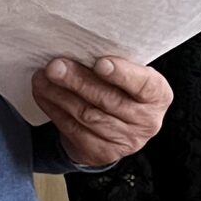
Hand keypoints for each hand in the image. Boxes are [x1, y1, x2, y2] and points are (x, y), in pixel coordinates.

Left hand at [32, 55, 171, 167]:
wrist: (116, 125)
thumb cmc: (120, 88)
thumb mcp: (127, 73)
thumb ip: (113, 64)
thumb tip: (77, 48)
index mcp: (158, 95)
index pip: (144, 85)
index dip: (122, 74)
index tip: (100, 63)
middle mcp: (147, 121)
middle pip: (108, 100)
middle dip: (78, 81)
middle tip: (55, 66)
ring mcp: (126, 141)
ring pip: (87, 115)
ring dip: (60, 95)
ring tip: (42, 77)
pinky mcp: (102, 152)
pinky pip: (73, 130)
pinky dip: (54, 109)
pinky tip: (43, 94)